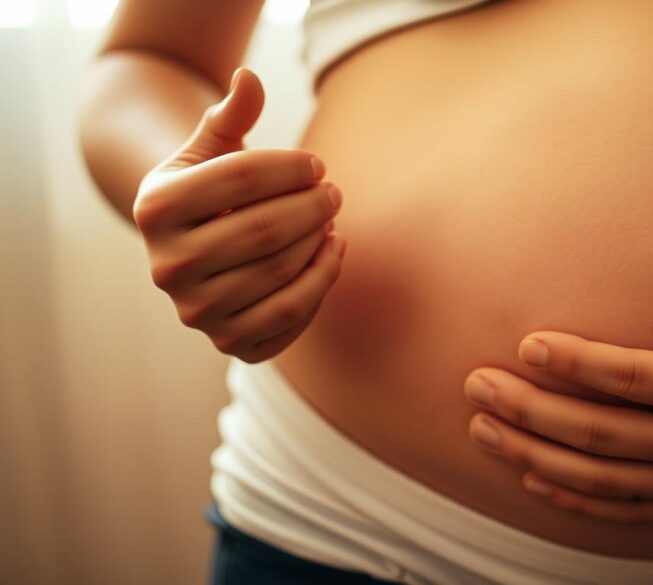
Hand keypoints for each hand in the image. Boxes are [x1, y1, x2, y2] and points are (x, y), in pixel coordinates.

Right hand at [133, 68, 345, 362]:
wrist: (191, 248)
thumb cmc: (209, 188)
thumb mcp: (211, 148)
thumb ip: (231, 115)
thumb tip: (250, 78)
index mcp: (155, 209)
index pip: (239, 178)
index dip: (290, 167)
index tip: (318, 165)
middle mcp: (166, 267)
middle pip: (264, 230)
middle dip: (313, 205)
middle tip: (335, 192)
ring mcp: (195, 312)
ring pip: (281, 274)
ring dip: (320, 243)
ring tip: (333, 221)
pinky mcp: (228, 342)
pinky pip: (290, 317)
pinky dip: (322, 283)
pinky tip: (332, 253)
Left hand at [462, 266, 652, 521]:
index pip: (632, 375)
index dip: (574, 362)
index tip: (524, 342)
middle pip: (598, 429)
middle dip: (528, 408)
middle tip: (473, 383)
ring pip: (597, 473)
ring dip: (533, 450)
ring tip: (481, 426)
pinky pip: (622, 508)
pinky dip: (571, 494)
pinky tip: (530, 478)